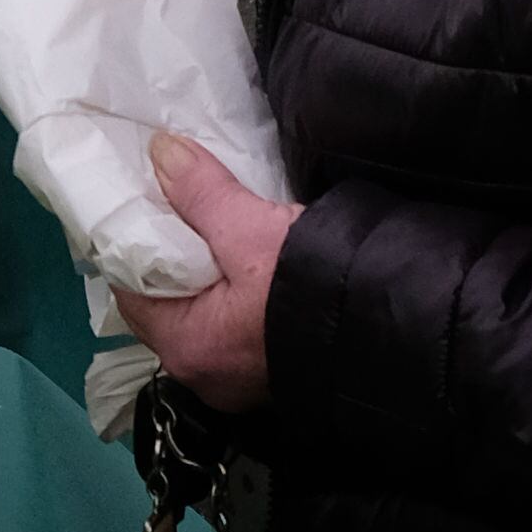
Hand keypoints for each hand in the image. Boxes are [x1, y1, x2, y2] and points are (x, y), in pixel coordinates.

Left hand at [112, 129, 300, 410]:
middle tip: (179, 205)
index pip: (131, 289)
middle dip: (173, 256)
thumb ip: (203, 193)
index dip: (133, 242)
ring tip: (213, 224)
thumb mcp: (254, 231)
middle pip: (167, 303)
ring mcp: (240, 378)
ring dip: (207, 274)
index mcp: (185, 345)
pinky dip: (235, 293)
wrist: (400, 334)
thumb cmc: (318, 292)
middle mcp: (204, 372)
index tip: (144, 202)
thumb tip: (161, 152)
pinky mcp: (273, 370)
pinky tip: (248, 258)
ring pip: (204, 313)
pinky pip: (237, 325)